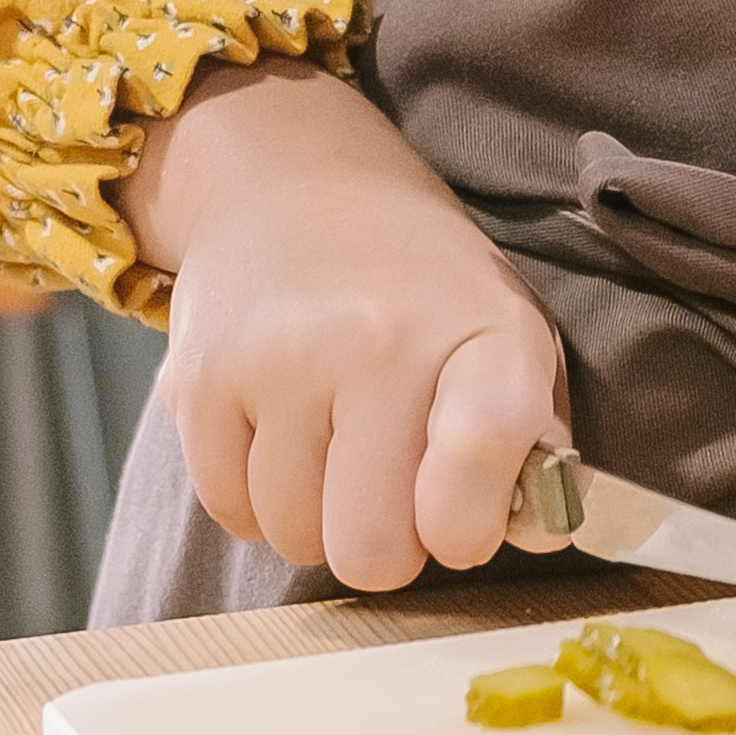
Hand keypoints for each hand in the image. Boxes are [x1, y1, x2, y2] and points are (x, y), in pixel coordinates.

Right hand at [115, 62, 568, 588]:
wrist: (293, 184)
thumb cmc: (419, 286)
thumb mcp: (507, 335)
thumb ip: (531, 444)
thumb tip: (537, 538)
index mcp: (479, 327)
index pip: (486, 452)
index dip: (472, 525)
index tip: (462, 519)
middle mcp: (376, 339)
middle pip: (374, 551)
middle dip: (387, 543)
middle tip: (391, 485)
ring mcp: (278, 361)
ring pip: (296, 539)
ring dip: (317, 518)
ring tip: (334, 444)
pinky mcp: (198, 379)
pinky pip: (230, 513)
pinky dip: (258, 500)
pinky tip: (281, 435)